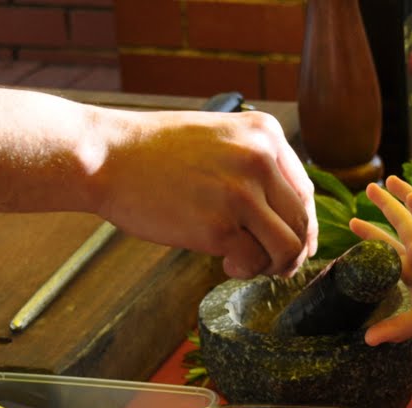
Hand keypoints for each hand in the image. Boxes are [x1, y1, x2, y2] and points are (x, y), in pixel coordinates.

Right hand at [95, 108, 317, 278]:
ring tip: (251, 265)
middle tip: (274, 264)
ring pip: (288, 247)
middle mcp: (260, 159)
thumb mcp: (218, 138)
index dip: (302, 226)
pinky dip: (247, 271)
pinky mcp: (220, 226)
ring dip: (275, 266)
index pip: (305, 191)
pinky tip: (228, 265)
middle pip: (301, 222)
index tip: (291, 242)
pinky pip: (255, 262)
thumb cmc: (155, 153)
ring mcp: (241, 193)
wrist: (106, 157)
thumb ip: (255, 164)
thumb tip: (288, 214)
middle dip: (293, 251)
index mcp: (265, 133)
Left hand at [349, 175, 411, 344]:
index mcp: (411, 269)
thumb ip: (392, 329)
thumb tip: (367, 340)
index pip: (386, 247)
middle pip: (399, 224)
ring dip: (403, 198)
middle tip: (368, 188)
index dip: (371, 234)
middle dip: (385, 205)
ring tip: (389, 180)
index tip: (353, 222)